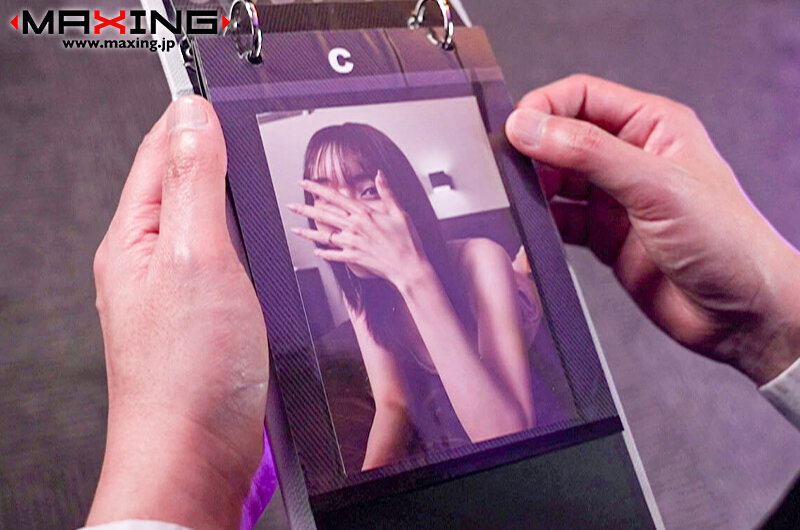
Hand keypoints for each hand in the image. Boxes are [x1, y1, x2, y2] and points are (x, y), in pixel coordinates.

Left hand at [88, 96, 268, 528]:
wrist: (196, 454)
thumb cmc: (189, 372)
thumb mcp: (197, 257)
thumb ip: (195, 182)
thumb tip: (193, 117)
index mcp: (136, 237)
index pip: (160, 151)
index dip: (193, 117)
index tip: (222, 92)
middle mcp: (150, 260)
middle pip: (181, 183)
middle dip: (215, 152)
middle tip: (247, 126)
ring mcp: (178, 291)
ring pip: (205, 223)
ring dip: (230, 195)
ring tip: (256, 173)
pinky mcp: (205, 318)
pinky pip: (223, 260)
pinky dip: (243, 240)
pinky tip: (263, 243)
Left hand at [288, 171, 429, 286]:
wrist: (408, 266)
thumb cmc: (407, 240)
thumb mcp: (399, 212)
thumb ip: (387, 192)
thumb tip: (379, 174)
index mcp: (364, 213)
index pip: (335, 197)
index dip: (317, 189)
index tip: (305, 183)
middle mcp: (354, 227)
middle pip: (324, 216)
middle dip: (305, 210)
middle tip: (291, 206)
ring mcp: (352, 243)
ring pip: (324, 236)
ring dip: (307, 233)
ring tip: (294, 229)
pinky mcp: (354, 258)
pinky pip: (334, 255)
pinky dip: (324, 254)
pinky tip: (316, 251)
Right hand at [505, 74, 799, 383]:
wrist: (741, 313)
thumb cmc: (727, 243)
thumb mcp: (655, 186)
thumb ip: (588, 153)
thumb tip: (532, 128)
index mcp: (652, 127)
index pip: (582, 97)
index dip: (545, 108)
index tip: (515, 129)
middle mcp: (630, 158)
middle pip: (563, 138)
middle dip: (534, 152)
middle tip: (510, 171)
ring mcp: (614, 199)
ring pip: (556, 182)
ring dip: (534, 193)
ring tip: (520, 205)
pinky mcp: (602, 237)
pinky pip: (558, 223)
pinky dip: (540, 230)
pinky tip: (532, 239)